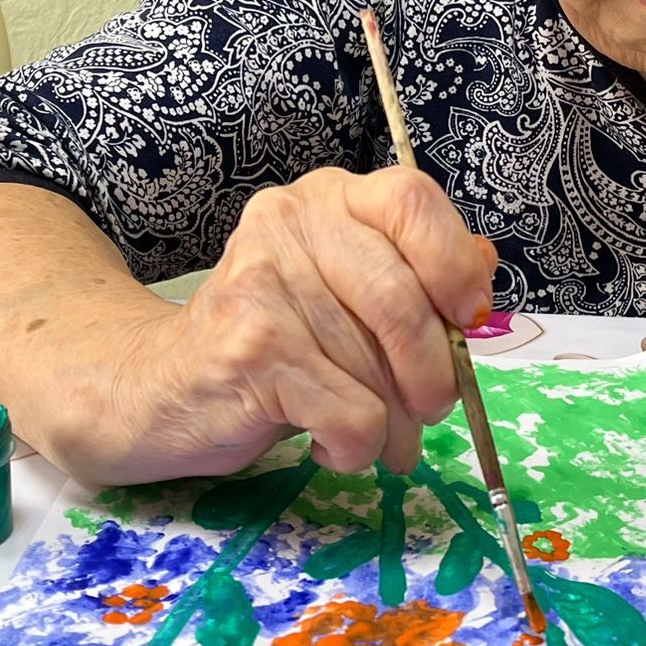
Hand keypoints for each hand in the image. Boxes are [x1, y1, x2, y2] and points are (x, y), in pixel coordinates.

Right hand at [102, 166, 495, 483]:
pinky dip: (357, 447)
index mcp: (330, 198)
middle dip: (436, 373)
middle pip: (405, 299)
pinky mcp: (248, 348)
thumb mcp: (348, 292)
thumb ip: (418, 273)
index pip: (412, 200)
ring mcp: (263, 281)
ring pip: (379, 368)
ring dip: (398, 424)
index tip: (469, 317)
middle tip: (433, 411)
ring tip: (382, 440)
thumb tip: (484, 269)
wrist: (161, 386)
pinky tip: (331, 444)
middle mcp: (291, 222)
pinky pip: (351, 413)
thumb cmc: (277, 340)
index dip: (455, 263)